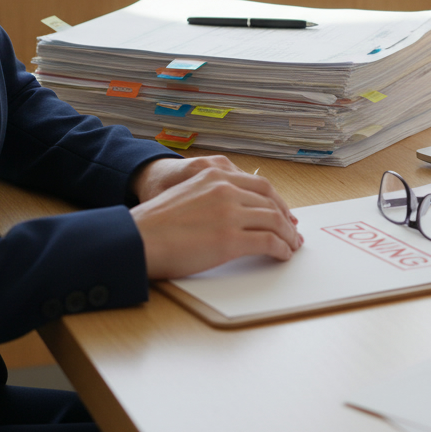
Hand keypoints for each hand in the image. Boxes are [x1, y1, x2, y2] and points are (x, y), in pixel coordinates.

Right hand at [129, 158, 302, 278]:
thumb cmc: (155, 225)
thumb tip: (230, 214)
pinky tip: (282, 255)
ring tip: (291, 247)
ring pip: (274, 221)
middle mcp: (226, 189)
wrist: (137, 239)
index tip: (284, 213)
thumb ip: (210, 197)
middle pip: (271, 202)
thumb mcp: (186, 195)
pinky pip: (268, 242)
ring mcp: (230, 213)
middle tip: (292, 231)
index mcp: (215, 176)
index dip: (276, 202)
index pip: (259, 186)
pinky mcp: (231, 239)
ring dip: (287, 236)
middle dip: (286, 218)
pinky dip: (280, 249)